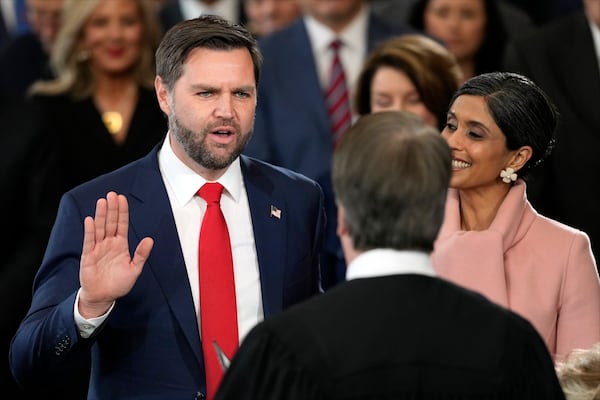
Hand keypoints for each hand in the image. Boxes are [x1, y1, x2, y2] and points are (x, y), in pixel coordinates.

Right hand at [79, 192, 153, 317]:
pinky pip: (89, 241)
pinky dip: (90, 230)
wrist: (103, 297)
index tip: (122, 199)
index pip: (121, 224)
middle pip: (110, 222)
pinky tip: (90, 220)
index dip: (122, 212)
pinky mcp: (88, 256)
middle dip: (112, 209)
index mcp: (120, 245)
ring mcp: (98, 248)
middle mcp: (109, 243)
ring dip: (101, 215)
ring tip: (102, 202)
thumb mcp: (134, 269)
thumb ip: (141, 254)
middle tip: (112, 194)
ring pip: (100, 228)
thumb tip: (149, 240)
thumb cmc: (118, 283)